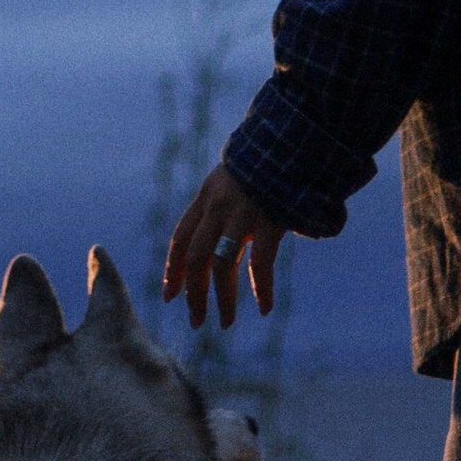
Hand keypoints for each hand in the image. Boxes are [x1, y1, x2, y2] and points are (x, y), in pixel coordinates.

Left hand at [164, 165, 283, 331]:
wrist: (291, 138)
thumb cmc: (267, 162)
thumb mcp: (234, 181)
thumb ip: (229, 208)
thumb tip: (235, 240)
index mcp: (206, 198)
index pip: (180, 239)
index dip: (172, 270)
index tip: (170, 296)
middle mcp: (218, 208)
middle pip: (195, 258)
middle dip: (193, 294)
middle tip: (195, 321)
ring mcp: (242, 214)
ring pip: (222, 266)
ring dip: (222, 299)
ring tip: (225, 323)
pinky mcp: (269, 221)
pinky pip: (261, 263)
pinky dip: (262, 289)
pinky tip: (265, 308)